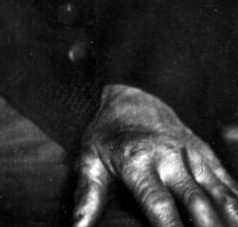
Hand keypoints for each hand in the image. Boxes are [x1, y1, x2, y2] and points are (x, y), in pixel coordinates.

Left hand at [73, 84, 237, 225]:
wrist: (130, 95)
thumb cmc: (106, 135)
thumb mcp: (89, 160)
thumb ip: (87, 197)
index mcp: (138, 162)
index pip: (159, 205)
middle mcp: (169, 157)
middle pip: (196, 203)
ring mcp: (191, 154)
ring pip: (217, 193)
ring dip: (228, 219)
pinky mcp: (205, 154)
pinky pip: (226, 182)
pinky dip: (236, 203)